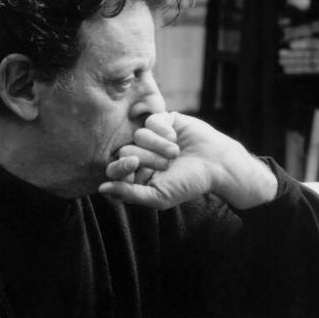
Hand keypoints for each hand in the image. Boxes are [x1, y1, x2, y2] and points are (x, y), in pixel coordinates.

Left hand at [99, 112, 276, 209]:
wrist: (216, 164)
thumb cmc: (188, 184)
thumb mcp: (159, 196)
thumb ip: (129, 194)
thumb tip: (102, 188)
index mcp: (138, 175)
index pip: (115, 169)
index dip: (121, 167)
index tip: (135, 166)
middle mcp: (142, 155)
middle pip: (125, 151)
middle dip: (147, 158)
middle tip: (167, 165)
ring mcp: (151, 137)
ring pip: (138, 135)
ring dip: (158, 146)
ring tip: (175, 153)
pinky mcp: (163, 121)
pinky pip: (150, 121)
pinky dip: (163, 131)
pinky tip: (176, 138)